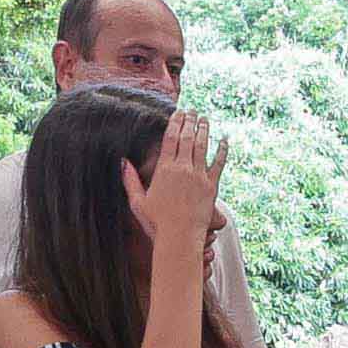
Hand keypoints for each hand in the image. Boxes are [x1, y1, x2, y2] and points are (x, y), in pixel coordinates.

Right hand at [120, 106, 225, 260]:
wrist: (179, 237)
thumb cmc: (156, 222)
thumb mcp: (137, 201)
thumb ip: (130, 180)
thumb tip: (123, 162)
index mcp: (165, 170)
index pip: (170, 139)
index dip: (175, 123)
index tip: (178, 112)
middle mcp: (183, 169)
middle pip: (187, 138)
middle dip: (190, 121)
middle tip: (192, 111)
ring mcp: (199, 176)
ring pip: (203, 146)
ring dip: (204, 130)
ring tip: (204, 119)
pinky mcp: (211, 186)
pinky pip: (218, 164)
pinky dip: (222, 150)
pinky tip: (224, 141)